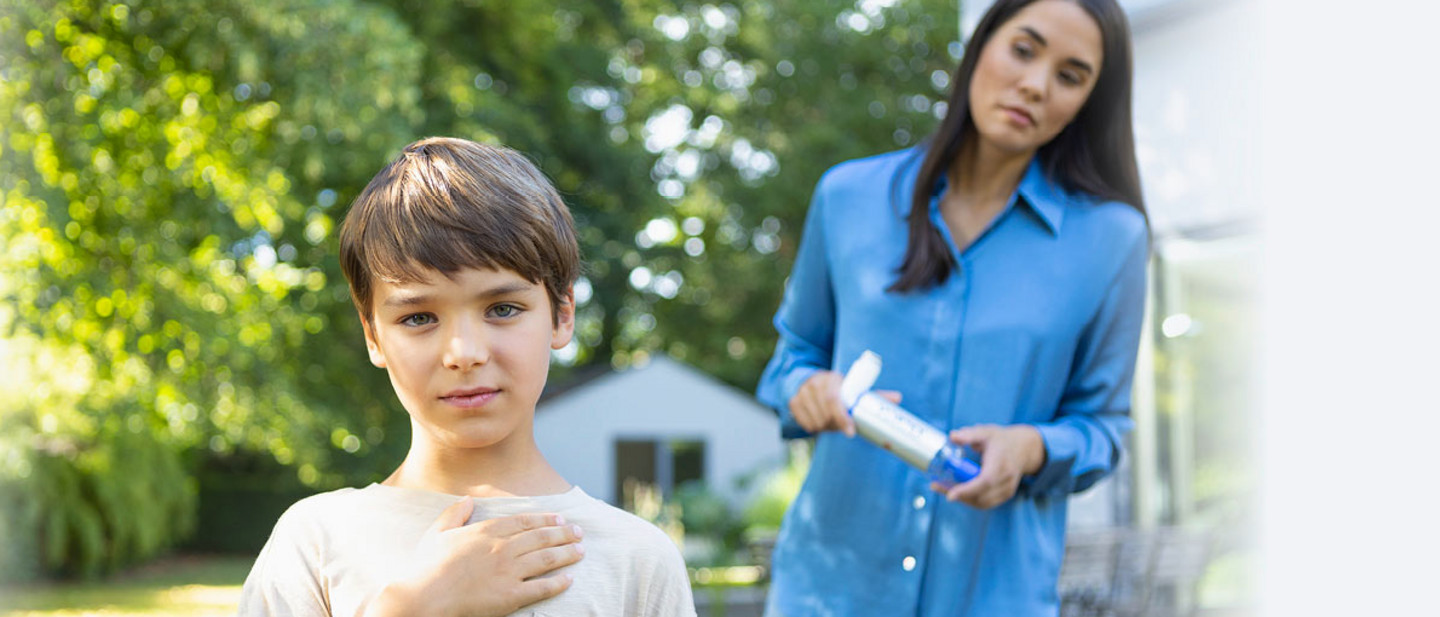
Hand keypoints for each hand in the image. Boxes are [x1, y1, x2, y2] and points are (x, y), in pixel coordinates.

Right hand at [365, 497, 584, 616]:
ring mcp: (509, 572)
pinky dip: (558, 583)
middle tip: (579, 532)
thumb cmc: (426, 567)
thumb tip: (467, 499)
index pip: (525, 522)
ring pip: (547, 559)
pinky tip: (569, 579)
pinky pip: (541, 588)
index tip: (560, 519)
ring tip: (581, 551)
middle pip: (541, 538)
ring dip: (567, 554)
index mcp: (487, 531)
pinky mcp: (510, 595)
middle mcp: (503, 548)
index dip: (546, 520)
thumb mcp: (437, 533)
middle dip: (563, 534)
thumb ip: (454, 514)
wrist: (425, 596)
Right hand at [789, 370, 900, 436]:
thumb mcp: (855, 389)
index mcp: (831, 378)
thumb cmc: (841, 389)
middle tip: (843, 426)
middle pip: (826, 415)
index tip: (851, 432)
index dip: (842, 418)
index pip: (834, 400)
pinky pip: (806, 424)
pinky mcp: (793, 402)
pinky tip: (820, 420)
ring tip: (831, 421)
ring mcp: (801, 393)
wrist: (812, 381)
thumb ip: (875, 396)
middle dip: (836, 425)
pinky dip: (814, 427)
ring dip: (826, 427)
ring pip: (816, 422)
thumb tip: (898, 398)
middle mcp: (814, 383)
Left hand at [931, 424, 1045, 508]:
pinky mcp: (1005, 495)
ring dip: (962, 498)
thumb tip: (952, 436)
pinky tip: (957, 491)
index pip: (985, 482)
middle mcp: (1006, 480)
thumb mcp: (986, 432)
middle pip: (980, 496)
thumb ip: (969, 434)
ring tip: (943, 487)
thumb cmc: (1002, 440)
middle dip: (957, 494)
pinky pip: (985, 503)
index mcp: (1001, 464)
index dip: (967, 490)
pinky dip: (970, 500)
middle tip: (936, 486)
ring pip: (981, 503)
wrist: (1025, 449)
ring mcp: (1007, 490)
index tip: (950, 495)